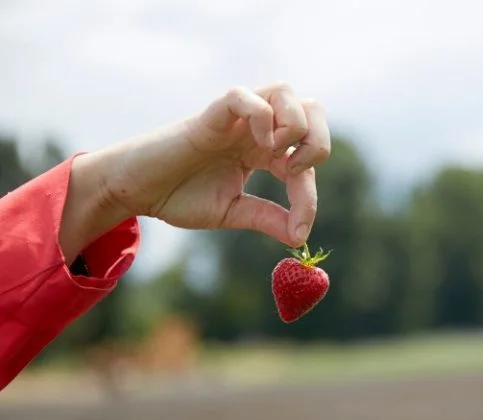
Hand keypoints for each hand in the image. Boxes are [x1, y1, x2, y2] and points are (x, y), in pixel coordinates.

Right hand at [61, 83, 330, 262]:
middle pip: (312, 109)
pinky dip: (261, 116)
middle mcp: (256, 129)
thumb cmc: (179, 196)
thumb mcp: (232, 212)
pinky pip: (245, 96)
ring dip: (294, 126)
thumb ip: (266, 218)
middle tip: (294, 171)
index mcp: (264, 150)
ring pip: (287, 91)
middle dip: (319, 141)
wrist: (136, 191)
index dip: (310, 195)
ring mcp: (236, 118)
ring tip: (273, 156)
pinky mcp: (211, 115)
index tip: (298, 229)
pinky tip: (255, 145)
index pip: (307, 158)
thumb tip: (300, 239)